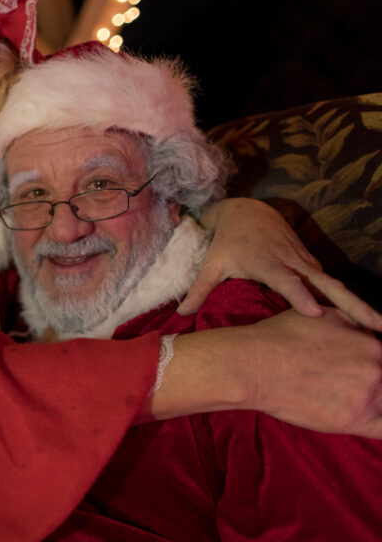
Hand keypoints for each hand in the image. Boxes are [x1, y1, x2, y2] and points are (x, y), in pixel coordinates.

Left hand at [181, 198, 381, 330]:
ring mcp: (307, 263)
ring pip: (336, 286)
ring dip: (358, 306)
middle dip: (351, 305)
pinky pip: (333, 285)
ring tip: (378, 330)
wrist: (246, 211)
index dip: (300, 296)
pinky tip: (365, 323)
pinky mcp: (312, 265)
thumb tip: (180, 316)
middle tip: (375, 328)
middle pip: (326, 284)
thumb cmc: (227, 242)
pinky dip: (350, 301)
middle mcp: (293, 262)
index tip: (316, 314)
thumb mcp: (211, 264)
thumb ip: (198, 290)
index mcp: (268, 263)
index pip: (287, 281)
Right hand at [234, 308, 381, 437]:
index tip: (363, 368)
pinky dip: (380, 426)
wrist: (254, 366)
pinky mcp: (351, 423)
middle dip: (373, 380)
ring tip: (348, 395)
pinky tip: (366, 419)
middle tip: (348, 380)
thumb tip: (374, 332)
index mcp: (374, 346)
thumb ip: (359, 324)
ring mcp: (365, 400)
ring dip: (374, 399)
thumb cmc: (283, 337)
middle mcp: (376, 372)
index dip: (377, 362)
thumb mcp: (326, 315)